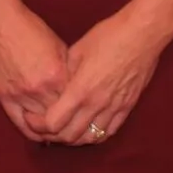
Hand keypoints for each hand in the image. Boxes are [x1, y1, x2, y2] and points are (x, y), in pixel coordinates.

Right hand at [0, 0, 71, 141]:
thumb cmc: (27, 26)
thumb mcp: (56, 43)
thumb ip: (67, 66)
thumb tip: (76, 84)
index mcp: (57, 73)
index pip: (75, 102)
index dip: (81, 108)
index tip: (85, 113)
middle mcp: (41, 88)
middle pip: (60, 117)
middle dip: (69, 122)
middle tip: (75, 126)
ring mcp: (21, 95)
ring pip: (42, 125)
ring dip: (51, 130)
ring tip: (59, 131)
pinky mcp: (4, 98)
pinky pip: (20, 124)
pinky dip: (32, 132)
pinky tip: (39, 133)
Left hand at [22, 6, 165, 145]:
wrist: (141, 34)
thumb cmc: (109, 35)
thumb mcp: (78, 49)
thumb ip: (65, 71)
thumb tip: (56, 84)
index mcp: (81, 89)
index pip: (54, 122)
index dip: (39, 124)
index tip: (32, 117)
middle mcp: (97, 104)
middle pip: (70, 136)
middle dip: (53, 135)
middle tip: (45, 126)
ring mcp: (114, 108)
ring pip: (90, 138)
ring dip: (75, 138)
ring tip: (66, 129)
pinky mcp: (128, 107)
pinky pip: (109, 132)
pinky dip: (95, 135)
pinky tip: (89, 128)